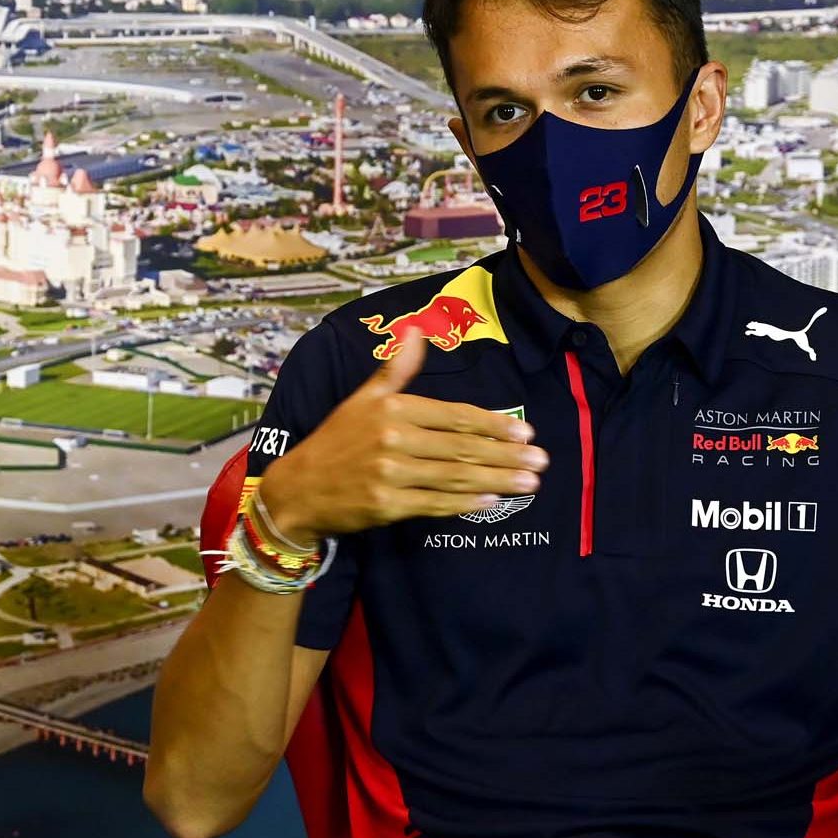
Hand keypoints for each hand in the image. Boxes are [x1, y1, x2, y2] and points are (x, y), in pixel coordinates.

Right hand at [257, 327, 548, 543]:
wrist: (297, 490)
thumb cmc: (336, 441)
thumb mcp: (361, 399)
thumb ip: (395, 371)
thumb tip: (416, 332)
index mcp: (392, 409)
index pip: (454, 417)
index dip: (492, 425)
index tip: (525, 433)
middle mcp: (393, 439)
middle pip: (461, 447)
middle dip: (505, 455)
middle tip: (541, 461)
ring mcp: (390, 474)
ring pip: (454, 476)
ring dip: (497, 480)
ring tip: (529, 483)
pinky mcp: (386, 506)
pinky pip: (434, 504)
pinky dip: (464, 503)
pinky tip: (492, 501)